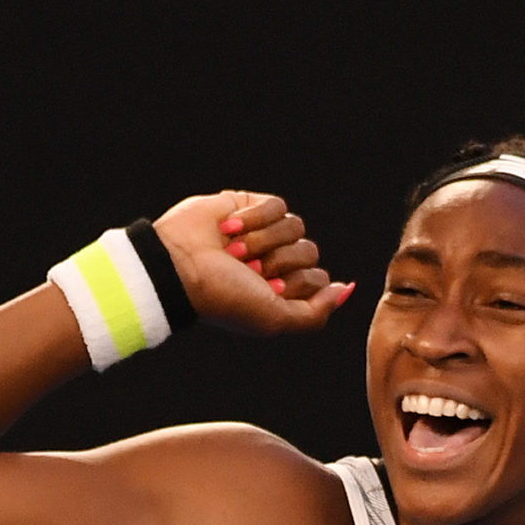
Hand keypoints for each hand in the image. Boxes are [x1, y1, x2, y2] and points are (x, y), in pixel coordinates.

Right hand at [151, 189, 355, 336]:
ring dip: (264, 241)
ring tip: (235, 251)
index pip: (317, 278)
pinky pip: (276, 205)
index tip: (266, 291)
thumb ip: (315, 313)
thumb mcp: (275, 319)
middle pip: (309, 251)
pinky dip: (254, 219)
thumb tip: (344, 289)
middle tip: (249, 270)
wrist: (179, 267)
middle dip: (279, 262)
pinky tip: (227, 229)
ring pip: (295, 226)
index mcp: (281, 291)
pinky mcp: (248, 206)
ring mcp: (262, 233)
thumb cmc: (223, 298)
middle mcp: (274, 262)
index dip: (296, 283)